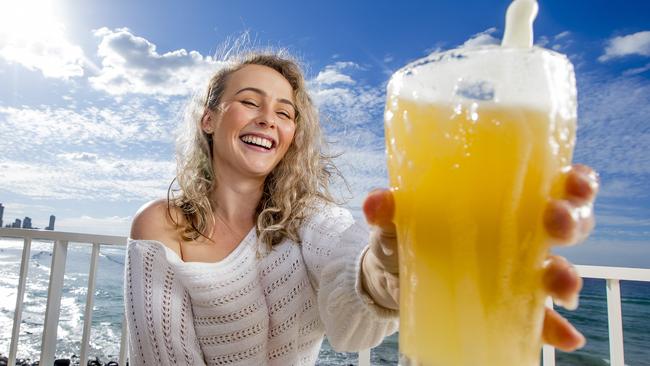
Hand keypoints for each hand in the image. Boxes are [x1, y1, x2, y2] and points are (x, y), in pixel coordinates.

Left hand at [361, 164, 598, 350]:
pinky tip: (565, 336)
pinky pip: (539, 317)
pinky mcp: (508, 304)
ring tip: (557, 282)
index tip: (571, 181)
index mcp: (502, 199)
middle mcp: (519, 232)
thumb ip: (389, 208)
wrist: (392, 276)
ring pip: (559, 268)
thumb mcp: (397, 218)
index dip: (574, 181)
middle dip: (570, 221)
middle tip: (552, 221)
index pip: (552, 182)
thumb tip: (376, 205)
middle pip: (566, 223)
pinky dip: (554, 327)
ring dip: (566, 275)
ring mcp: (517, 270)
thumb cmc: (405, 234)